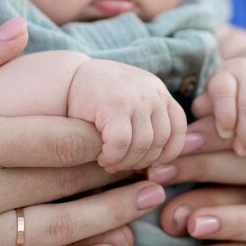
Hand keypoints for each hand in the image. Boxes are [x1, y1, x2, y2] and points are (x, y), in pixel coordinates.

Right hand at [68, 59, 186, 171]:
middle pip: (161, 140)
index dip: (168, 152)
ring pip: (143, 144)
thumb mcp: (131, 107)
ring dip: (127, 162)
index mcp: (159, 92)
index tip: (150, 164)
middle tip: (123, 167)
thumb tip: (162, 166)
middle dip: (142, 161)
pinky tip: (102, 158)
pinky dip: (113, 157)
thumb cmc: (100, 101)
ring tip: (111, 164)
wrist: (67, 79)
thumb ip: (148, 126)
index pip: (178, 128)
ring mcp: (134, 98)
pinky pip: (122, 143)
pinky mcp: (113, 106)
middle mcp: (152, 92)